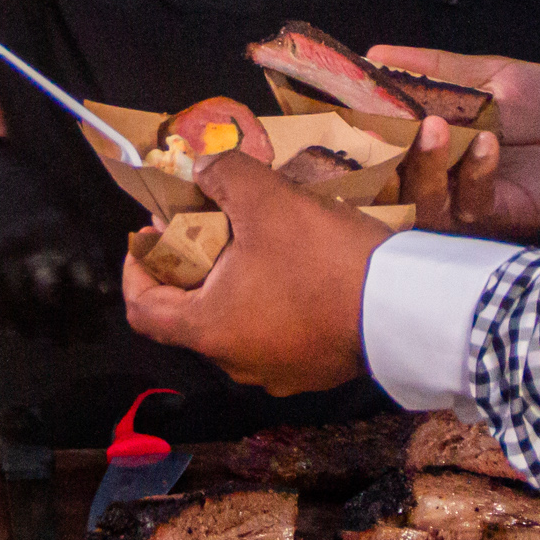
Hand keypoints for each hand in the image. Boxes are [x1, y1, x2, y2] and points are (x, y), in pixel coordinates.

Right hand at [0, 137, 118, 340]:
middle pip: (52, 308)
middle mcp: (26, 252)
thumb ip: (81, 250)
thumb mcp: (62, 210)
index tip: (96, 323)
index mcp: (58, 235)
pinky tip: (13, 321)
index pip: (86, 288)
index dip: (93, 312)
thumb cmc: (24, 189)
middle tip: (70, 338)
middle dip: (64, 327)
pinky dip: (3, 321)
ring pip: (18, 317)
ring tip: (42, 334)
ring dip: (33, 330)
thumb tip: (102, 294)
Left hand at [121, 152, 389, 395]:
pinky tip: (296, 268)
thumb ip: (224, 175)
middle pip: (191, 313)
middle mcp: (236, 362)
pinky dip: (270, 302)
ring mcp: (279, 372)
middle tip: (209, 222)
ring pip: (236, 324)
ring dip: (234, 284)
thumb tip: (202, 166)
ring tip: (256, 239)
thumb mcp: (268, 200)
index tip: (146, 236)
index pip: (143, 309)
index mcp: (209, 329)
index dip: (135, 269)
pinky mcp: (315, 371)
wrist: (404, 309)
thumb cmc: (321, 258)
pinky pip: (276, 334)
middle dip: (192, 266)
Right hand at [367, 46, 539, 239]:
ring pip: (421, 199)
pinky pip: (472, 204)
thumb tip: (374, 54)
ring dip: (423, 165)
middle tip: (374, 123)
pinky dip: (474, 173)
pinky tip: (486, 145)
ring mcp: (464, 204)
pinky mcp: (497, 219)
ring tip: (432, 126)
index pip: (376, 143)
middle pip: (386, 180)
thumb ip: (432, 69)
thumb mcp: (487, 76)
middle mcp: (437, 180)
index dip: (353, 130)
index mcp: (428, 144)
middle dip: (375, 153)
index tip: (337, 105)